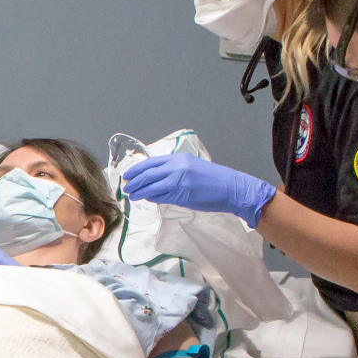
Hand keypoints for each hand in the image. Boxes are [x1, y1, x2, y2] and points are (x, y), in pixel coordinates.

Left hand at [121, 152, 276, 227]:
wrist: (231, 188)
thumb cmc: (212, 179)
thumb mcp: (191, 168)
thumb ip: (173, 172)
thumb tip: (156, 181)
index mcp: (179, 159)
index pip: (152, 163)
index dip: (137, 169)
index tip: (128, 175)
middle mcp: (177, 167)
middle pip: (148, 174)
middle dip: (135, 181)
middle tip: (126, 187)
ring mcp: (179, 181)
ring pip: (152, 186)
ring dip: (140, 191)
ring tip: (132, 195)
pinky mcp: (182, 194)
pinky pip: (162, 196)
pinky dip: (152, 197)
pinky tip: (147, 199)